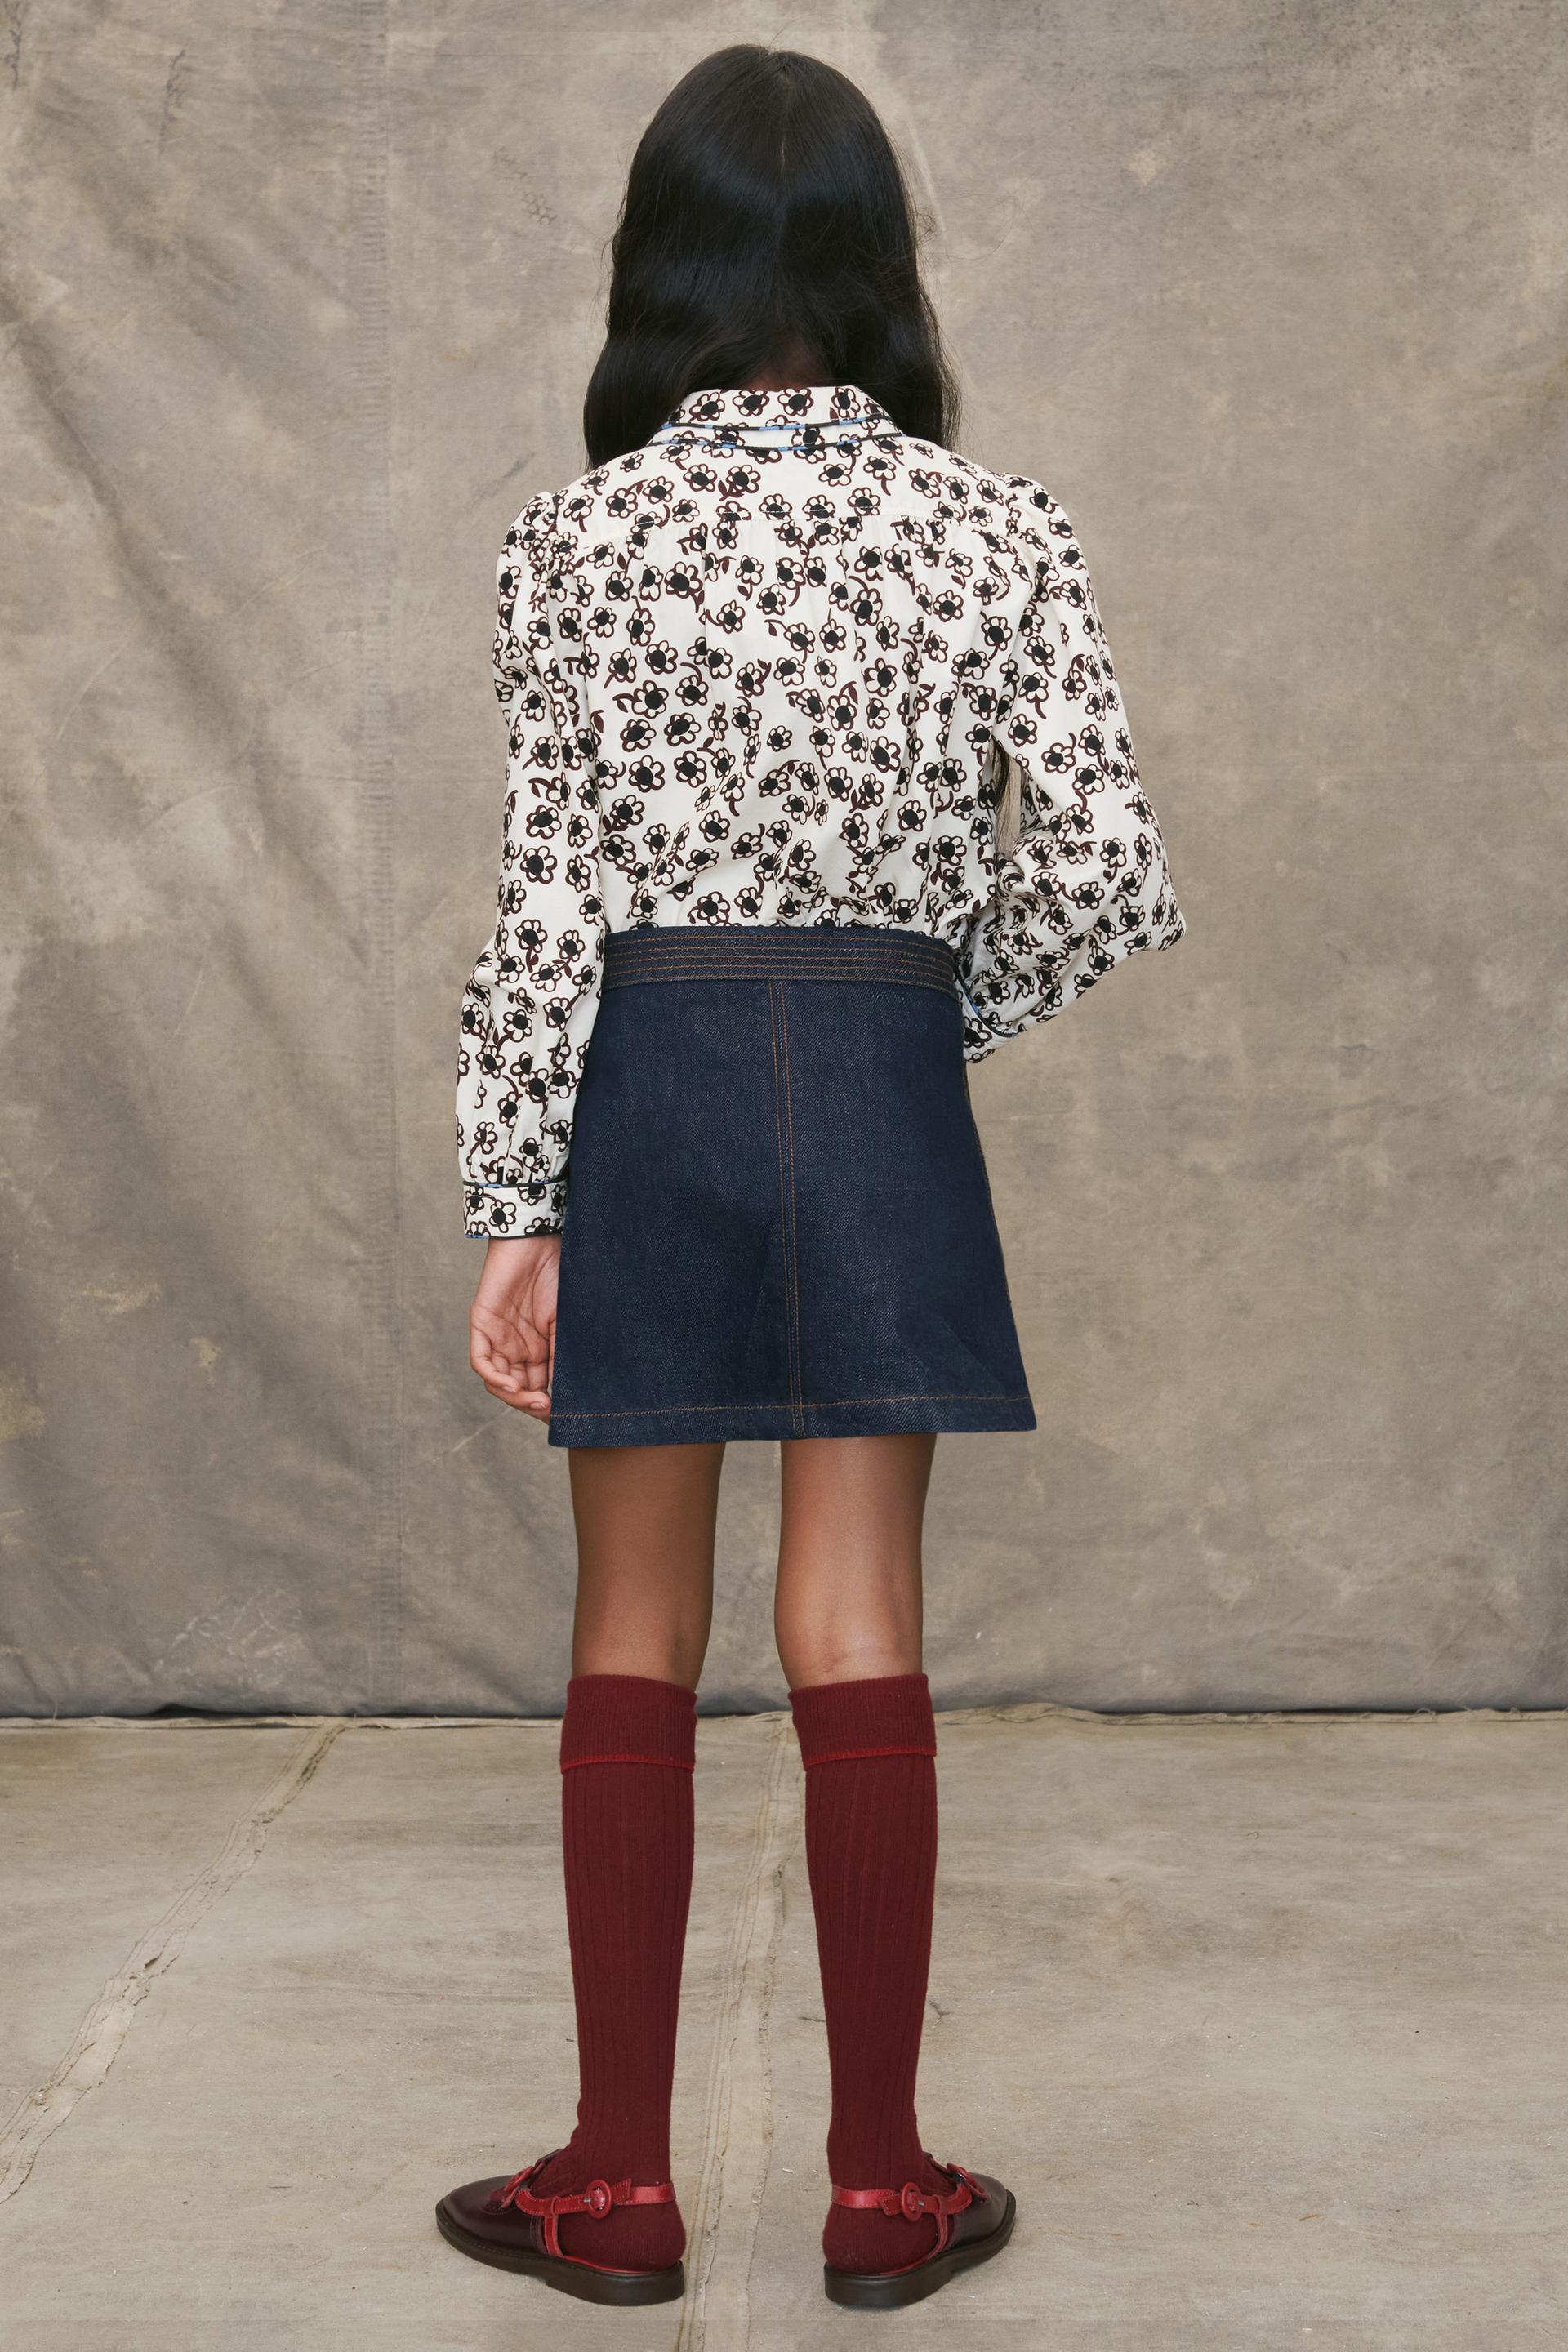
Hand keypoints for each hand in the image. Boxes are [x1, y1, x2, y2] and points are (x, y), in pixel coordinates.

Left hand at [470, 1235, 559, 1419]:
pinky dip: (494, 1378)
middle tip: (549, 1411)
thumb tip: (574, 1392)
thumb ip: (564, 1354)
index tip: (565, 1418)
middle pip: (519, 1389)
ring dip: (514, 1397)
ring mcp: (499, 1338)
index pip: (540, 1387)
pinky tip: (511, 1385)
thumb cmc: (559, 1275)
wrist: (539, 1241)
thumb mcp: (567, 1323)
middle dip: (532, 1405)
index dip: (549, 1406)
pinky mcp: (482, 1325)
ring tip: (535, 1401)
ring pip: (498, 1381)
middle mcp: (518, 1348)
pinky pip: (481, 1361)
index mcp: (540, 1348)